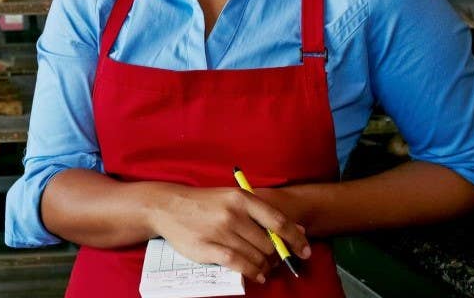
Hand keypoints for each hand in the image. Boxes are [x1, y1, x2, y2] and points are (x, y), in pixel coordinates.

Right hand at [144, 182, 310, 283]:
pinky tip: (256, 275)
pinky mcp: (208, 248)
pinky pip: (239, 264)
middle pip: (269, 243)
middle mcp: (233, 214)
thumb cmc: (205, 203)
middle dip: (276, 256)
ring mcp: (220, 231)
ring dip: (265, 266)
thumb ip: (262, 213)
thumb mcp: (233, 198)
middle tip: (275, 261)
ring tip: (264, 268)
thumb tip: (296, 229)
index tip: (306, 251)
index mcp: (242, 198)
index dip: (296, 239)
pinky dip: (252, 272)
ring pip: (256, 256)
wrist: (168, 206)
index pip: (278, 221)